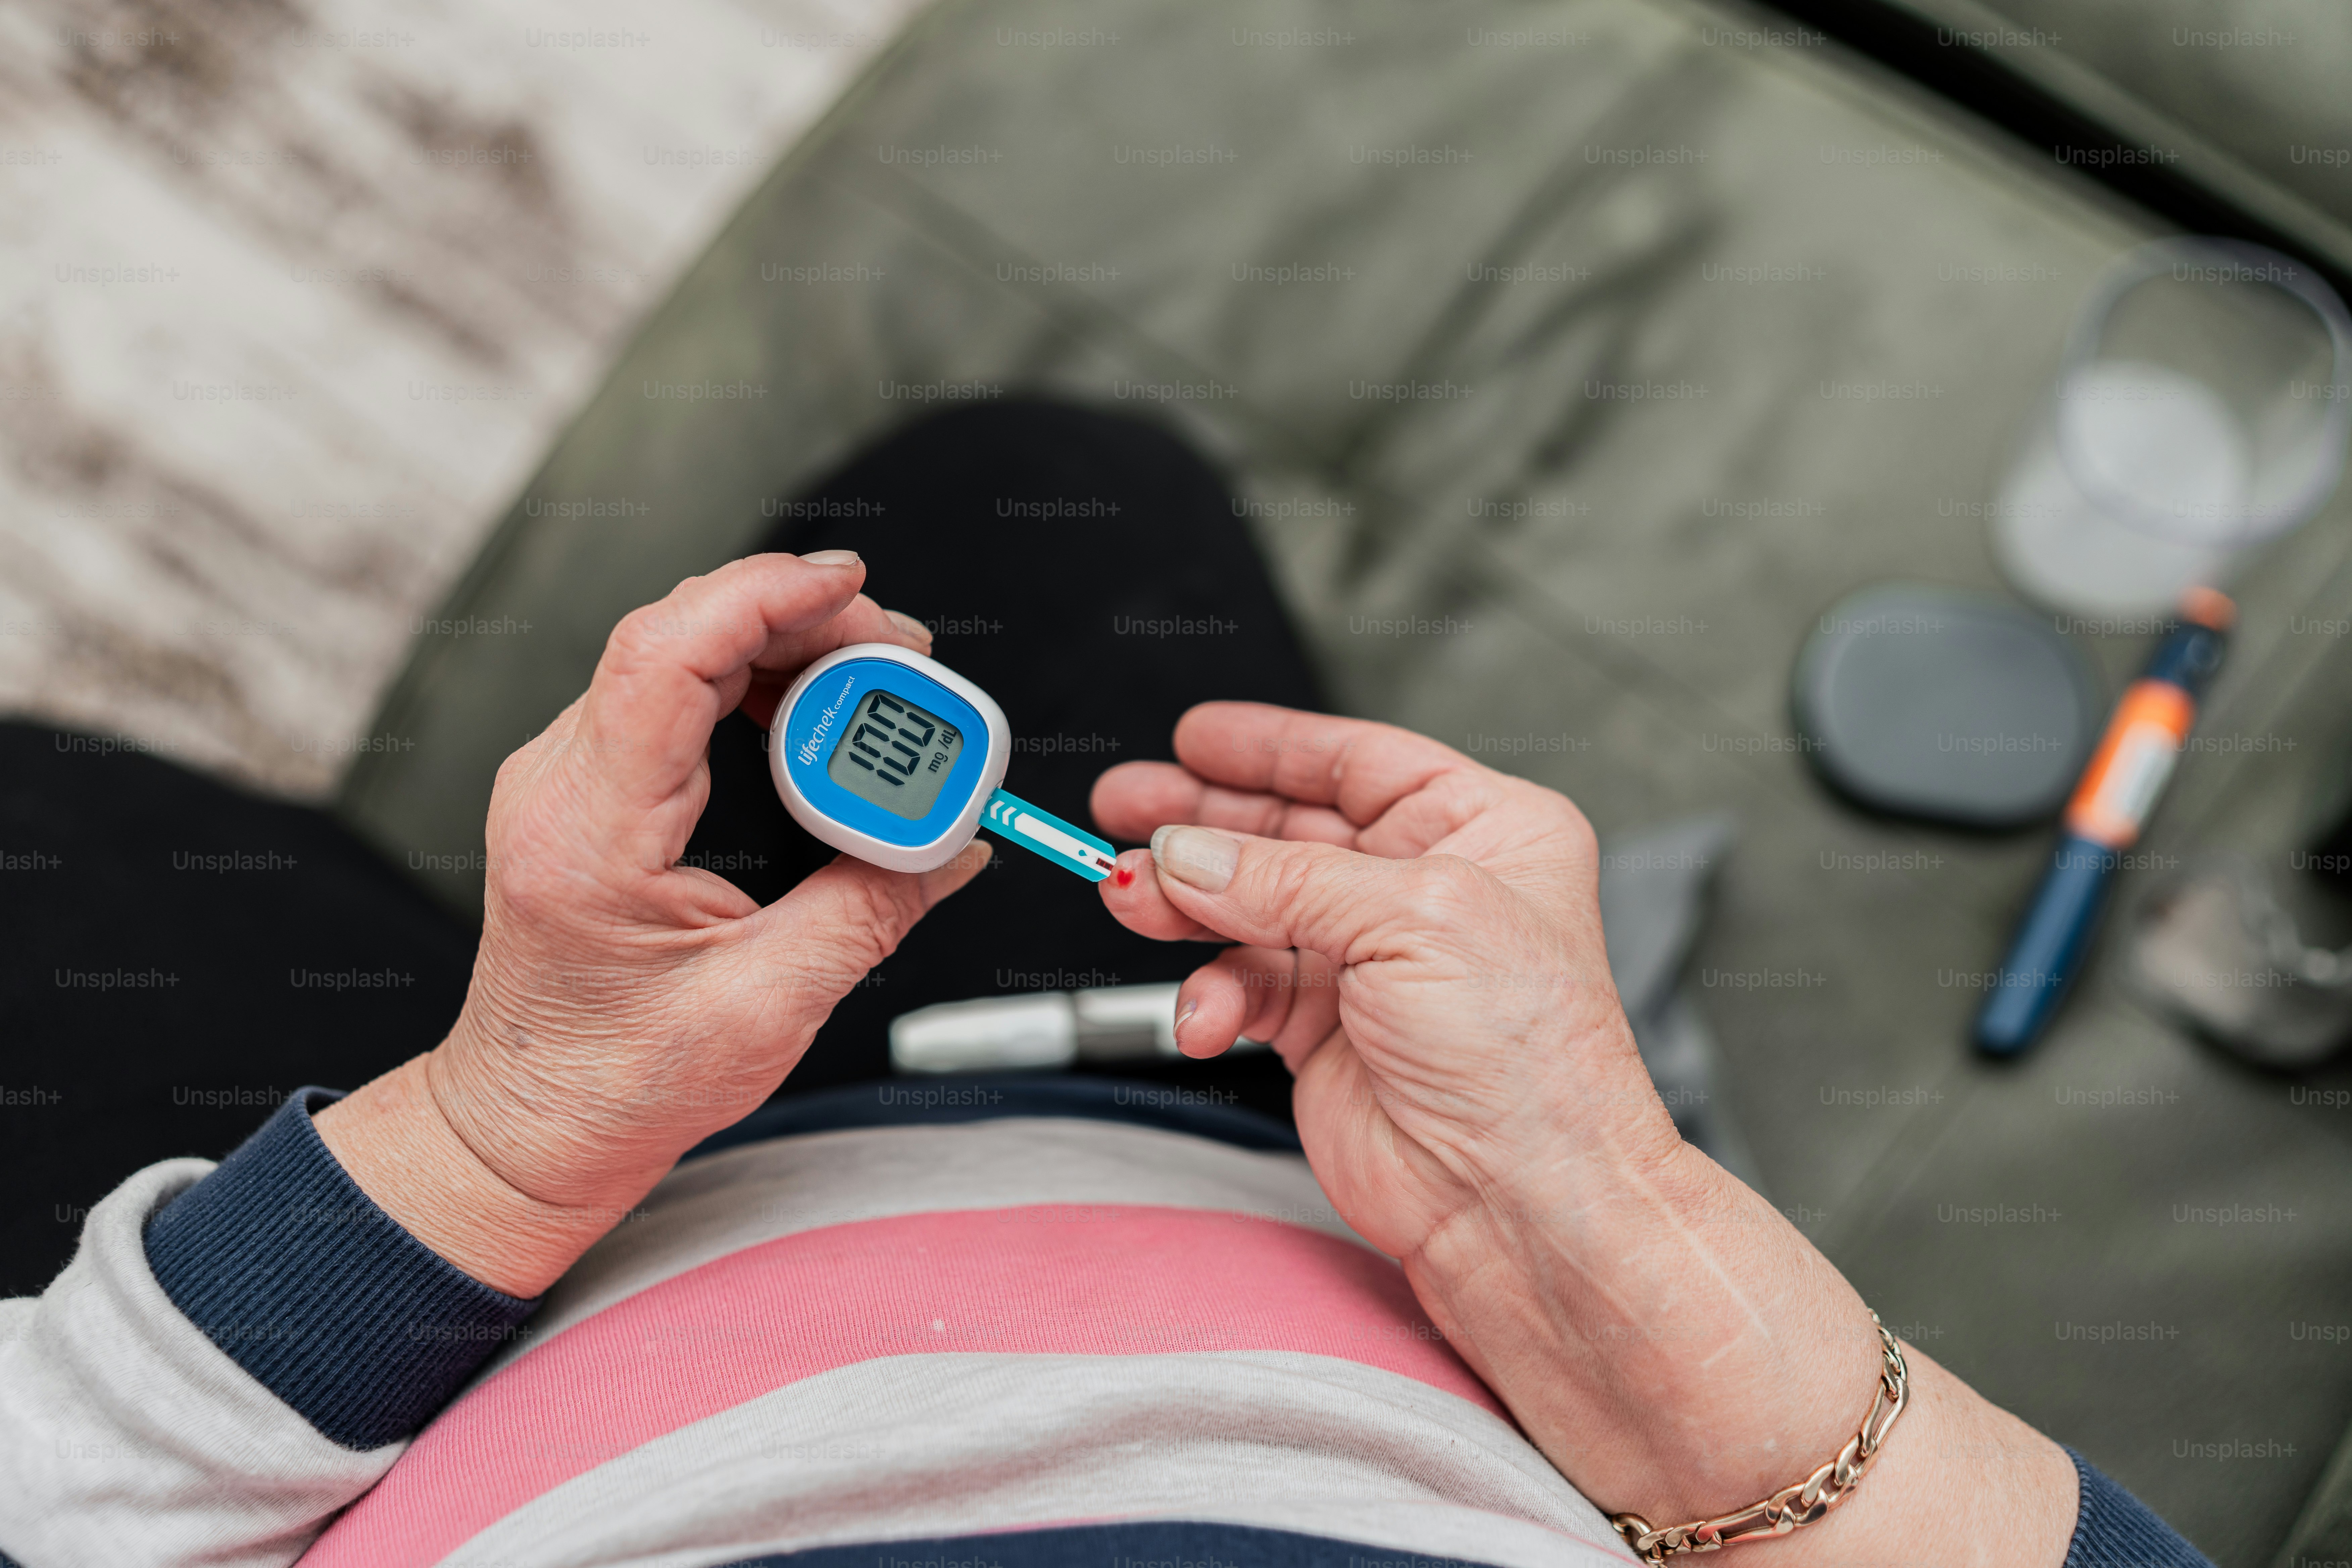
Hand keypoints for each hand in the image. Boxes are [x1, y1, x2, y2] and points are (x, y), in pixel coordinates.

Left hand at [316, 553, 989, 1296]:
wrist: (528, 1125)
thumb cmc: (613, 1085)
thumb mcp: (770, 1007)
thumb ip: (872, 911)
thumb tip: (956, 843)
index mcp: (590, 833)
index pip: (665, 656)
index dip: (763, 598)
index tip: (850, 589)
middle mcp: (561, 785)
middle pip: (682, 634)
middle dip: (804, 622)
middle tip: (905, 660)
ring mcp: (568, 776)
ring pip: (680, 650)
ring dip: (785, 647)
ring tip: (875, 683)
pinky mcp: (592, 784)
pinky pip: (673, 689)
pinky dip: (754, 680)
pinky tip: (814, 708)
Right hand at [1095, 703, 2075, 1566]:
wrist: (1521, 1204)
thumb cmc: (1529, 1063)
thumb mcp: (1410, 921)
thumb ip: (1283, 877)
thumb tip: (1188, 851)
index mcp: (1483, 831)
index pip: (1359, 761)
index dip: (1270, 748)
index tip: (1194, 738)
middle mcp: (1426, 889)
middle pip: (1288, 829)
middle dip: (1201, 823)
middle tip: (1124, 809)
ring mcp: (1371, 962)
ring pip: (1248, 906)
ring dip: (1186, 906)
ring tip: (1132, 898)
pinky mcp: (1326, 1030)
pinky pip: (1242, 987)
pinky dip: (1212, 997)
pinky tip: (1205, 1014)